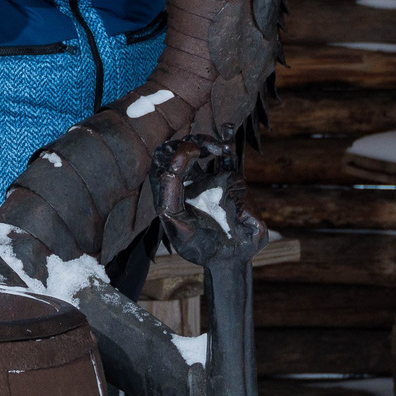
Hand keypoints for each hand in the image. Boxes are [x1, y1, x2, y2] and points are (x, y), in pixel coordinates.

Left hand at [152, 135, 267, 270]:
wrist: (225, 260)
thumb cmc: (199, 247)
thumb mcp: (176, 224)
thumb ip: (172, 195)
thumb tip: (177, 163)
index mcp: (172, 193)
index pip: (164, 164)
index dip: (174, 154)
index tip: (190, 154)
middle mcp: (189, 185)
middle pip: (181, 151)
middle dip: (190, 144)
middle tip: (201, 150)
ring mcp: (210, 181)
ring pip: (203, 150)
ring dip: (206, 142)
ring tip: (217, 148)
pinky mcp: (230, 183)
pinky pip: (228, 159)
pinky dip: (226, 144)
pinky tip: (226, 134)